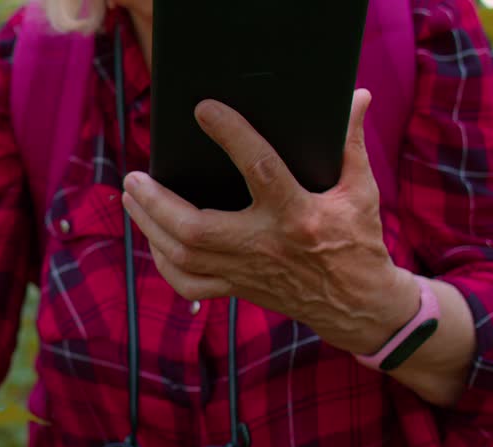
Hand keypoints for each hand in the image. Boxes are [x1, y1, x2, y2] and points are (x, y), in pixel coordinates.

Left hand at [124, 89, 419, 355]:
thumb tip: (357, 96)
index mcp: (298, 215)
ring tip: (132, 195)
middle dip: (158, 202)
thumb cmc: (358, 240)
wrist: (357, 305)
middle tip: (134, 175)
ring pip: (184, 257)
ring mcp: (247, 272)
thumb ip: (351, 143)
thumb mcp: (361, 190)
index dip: (232, 135)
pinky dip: (164, 263)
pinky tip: (153, 238)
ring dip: (150, 226)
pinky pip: (189, 285)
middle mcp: (266, 246)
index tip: (204, 109)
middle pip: (197, 229)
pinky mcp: (238, 289)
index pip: (261, 169)